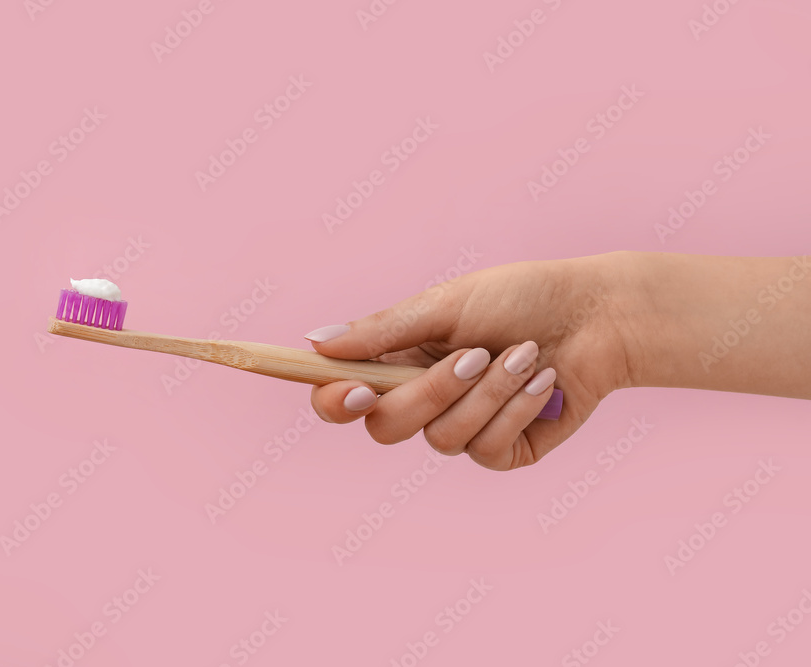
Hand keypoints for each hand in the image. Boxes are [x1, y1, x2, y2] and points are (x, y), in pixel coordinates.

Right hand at [305, 252, 634, 469]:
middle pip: (387, 427)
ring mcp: (463, 429)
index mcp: (399, 360)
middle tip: (473, 354)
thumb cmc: (520, 297)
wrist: (597, 315)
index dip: (336, 402)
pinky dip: (517, 409)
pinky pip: (487, 449)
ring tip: (525, 354)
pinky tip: (544, 382)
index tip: (356, 391)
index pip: (343, 396)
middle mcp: (423, 399)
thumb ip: (382, 330)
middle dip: (431, 391)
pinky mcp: (503, 450)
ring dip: (488, 393)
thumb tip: (316, 342)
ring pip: (442, 439)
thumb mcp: (446, 304)